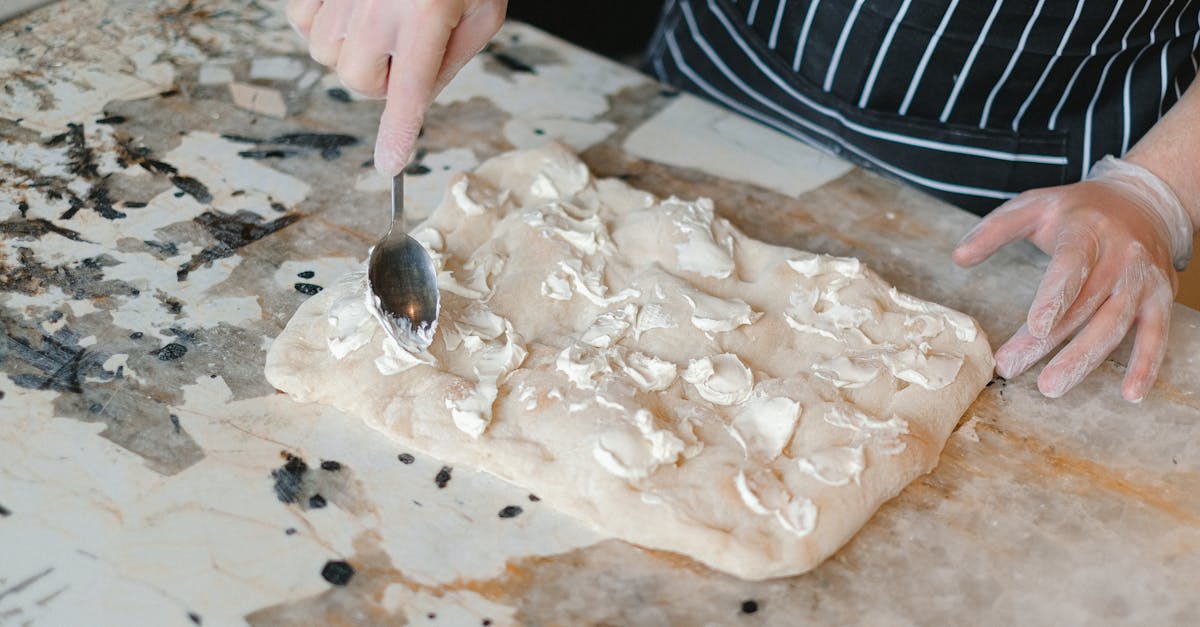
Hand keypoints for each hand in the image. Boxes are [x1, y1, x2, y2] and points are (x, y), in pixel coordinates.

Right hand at [287, 0, 506, 174]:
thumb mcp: (482, 10)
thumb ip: (452, 58)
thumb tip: (418, 99)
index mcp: (427, 13)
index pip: (409, 92)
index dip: (399, 133)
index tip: (390, 166)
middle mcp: (378, 3)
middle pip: (360, 80)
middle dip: (382, 78)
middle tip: (405, 51)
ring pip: (328, 54)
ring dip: (354, 49)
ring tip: (381, 18)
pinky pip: (301, 21)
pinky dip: (322, 23)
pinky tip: (350, 7)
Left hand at [952, 157, 1193, 401]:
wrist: (1144, 201)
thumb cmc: (1079, 210)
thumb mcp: (1034, 205)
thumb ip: (994, 229)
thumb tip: (957, 257)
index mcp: (1087, 230)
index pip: (1071, 266)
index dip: (1055, 297)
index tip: (1036, 326)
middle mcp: (1120, 256)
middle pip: (1083, 305)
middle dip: (1047, 342)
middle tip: (1011, 367)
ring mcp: (1142, 279)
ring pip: (1113, 325)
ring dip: (1083, 359)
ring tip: (1052, 386)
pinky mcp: (1161, 298)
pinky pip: (1156, 335)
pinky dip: (1146, 365)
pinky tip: (1130, 394)